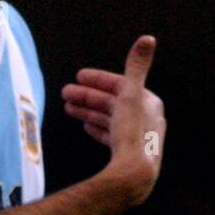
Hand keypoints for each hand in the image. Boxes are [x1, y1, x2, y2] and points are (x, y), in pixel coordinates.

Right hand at [63, 36, 165, 204]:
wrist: (133, 175)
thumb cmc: (132, 134)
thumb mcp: (131, 94)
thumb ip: (136, 66)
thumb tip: (148, 38)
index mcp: (148, 103)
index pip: (121, 85)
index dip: (98, 79)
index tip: (78, 76)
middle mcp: (146, 119)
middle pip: (113, 102)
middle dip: (88, 96)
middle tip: (65, 93)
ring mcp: (137, 138)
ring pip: (109, 118)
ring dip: (89, 111)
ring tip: (68, 108)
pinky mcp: (129, 155)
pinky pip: (111, 136)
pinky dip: (98, 128)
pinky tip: (87, 127)